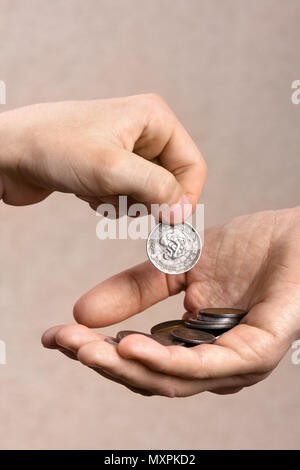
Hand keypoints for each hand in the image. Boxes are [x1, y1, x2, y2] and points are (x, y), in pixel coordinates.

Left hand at [0, 94, 205, 220]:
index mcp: (155, 119)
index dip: (184, 198)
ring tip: (97, 190)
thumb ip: (156, 189)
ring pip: (148, 194)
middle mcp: (145, 132)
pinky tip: (87, 191)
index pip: (193, 166)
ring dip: (124, 202)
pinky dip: (110, 202)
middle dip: (146, 199)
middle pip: (171, 182)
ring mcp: (126, 151)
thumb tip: (183, 212)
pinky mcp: (109, 167)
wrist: (8, 153)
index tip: (168, 223)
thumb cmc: (54, 146)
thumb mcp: (111, 168)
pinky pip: (127, 196)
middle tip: (119, 198)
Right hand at [42, 207, 299, 396]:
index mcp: (195, 343)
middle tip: (63, 342)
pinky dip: (165, 360)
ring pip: (173, 380)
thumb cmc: (252, 248)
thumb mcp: (178, 265)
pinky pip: (207, 365)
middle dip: (101, 361)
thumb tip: (82, 311)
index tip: (57, 335)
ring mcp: (238, 362)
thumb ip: (136, 289)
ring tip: (87, 348)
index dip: (96, 349)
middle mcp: (214, 362)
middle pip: (149, 377)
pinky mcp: (259, 352)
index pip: (138, 358)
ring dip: (125, 366)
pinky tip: (130, 345)